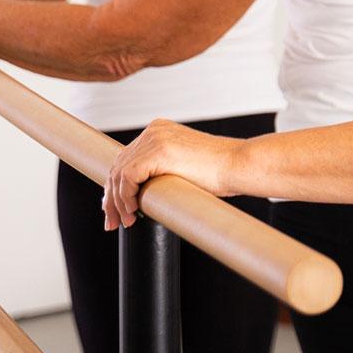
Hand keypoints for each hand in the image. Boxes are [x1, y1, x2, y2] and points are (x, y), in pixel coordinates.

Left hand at [104, 120, 241, 229]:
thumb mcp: (184, 165)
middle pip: (118, 166)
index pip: (126, 160)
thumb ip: (163, 169)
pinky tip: (134, 210)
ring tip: (126, 221)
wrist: (239, 165)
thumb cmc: (221, 171)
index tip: (115, 209)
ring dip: (118, 201)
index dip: (116, 187)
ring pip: (120, 173)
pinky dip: (126, 196)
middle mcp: (154, 131)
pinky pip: (129, 176)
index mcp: (159, 131)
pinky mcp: (158, 151)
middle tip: (113, 221)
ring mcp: (155, 138)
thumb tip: (143, 193)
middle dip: (112, 198)